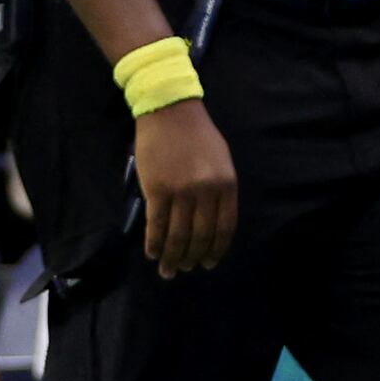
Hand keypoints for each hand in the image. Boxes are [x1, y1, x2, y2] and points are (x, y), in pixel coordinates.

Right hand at [134, 93, 236, 276]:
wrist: (169, 110)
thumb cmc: (196, 134)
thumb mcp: (221, 161)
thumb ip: (219, 189)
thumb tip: (210, 221)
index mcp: (226, 185)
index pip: (224, 228)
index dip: (216, 250)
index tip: (208, 263)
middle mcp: (206, 192)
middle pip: (200, 236)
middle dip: (192, 258)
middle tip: (185, 270)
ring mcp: (181, 192)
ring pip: (178, 235)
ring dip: (172, 257)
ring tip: (168, 270)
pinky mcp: (157, 189)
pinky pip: (157, 224)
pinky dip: (155, 243)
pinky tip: (153, 253)